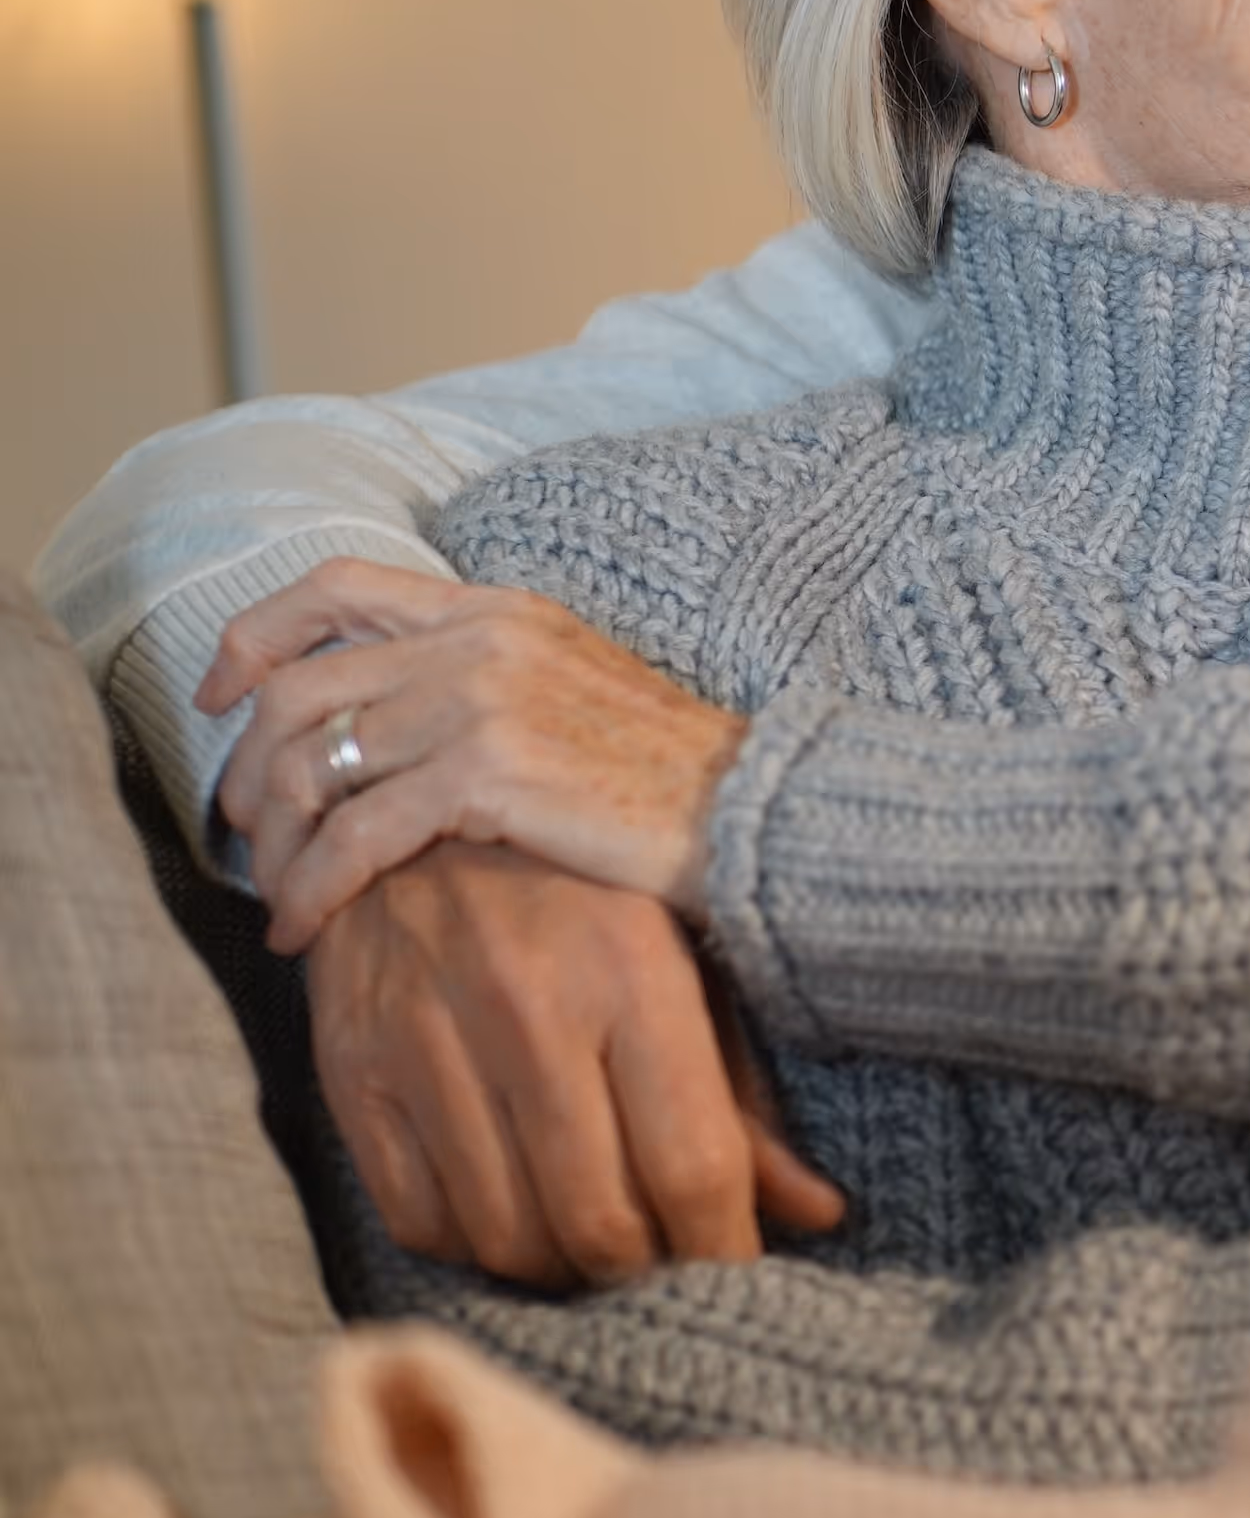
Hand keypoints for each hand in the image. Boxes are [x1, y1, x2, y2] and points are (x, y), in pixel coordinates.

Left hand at [202, 559, 747, 952]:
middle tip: (249, 836)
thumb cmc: (674, 780)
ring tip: (280, 897)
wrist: (760, 815)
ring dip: (274, 844)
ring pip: (311, 764)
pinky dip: (310, 890)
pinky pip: (353, 836)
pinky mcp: (488, 775)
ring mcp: (482, 702)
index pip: (338, 586)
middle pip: (296, 688)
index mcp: (500, 610)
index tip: (220, 697)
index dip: (255, 636)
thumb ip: (486, 684)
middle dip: (248, 771)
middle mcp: (480, 641)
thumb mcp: (576, 693)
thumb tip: (391, 726)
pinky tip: (306, 931)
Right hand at [309, 841, 845, 1286]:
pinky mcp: (351, 1069)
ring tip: (599, 1247)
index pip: (690, 1166)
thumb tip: (817, 1215)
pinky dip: (477, 1248)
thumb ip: (747, 1097)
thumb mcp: (691, 963)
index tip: (739, 1269)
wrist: (422, 810)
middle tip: (668, 1261)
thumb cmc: (589, 891)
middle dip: (647, 1270)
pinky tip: (516, 1219)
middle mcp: (525, 1008)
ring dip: (564, 1270)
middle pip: (598, 1221)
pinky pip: (419, 1219)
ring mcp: (426, 1041)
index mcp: (631, 972)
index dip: (724, 1249)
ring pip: (507, 1236)